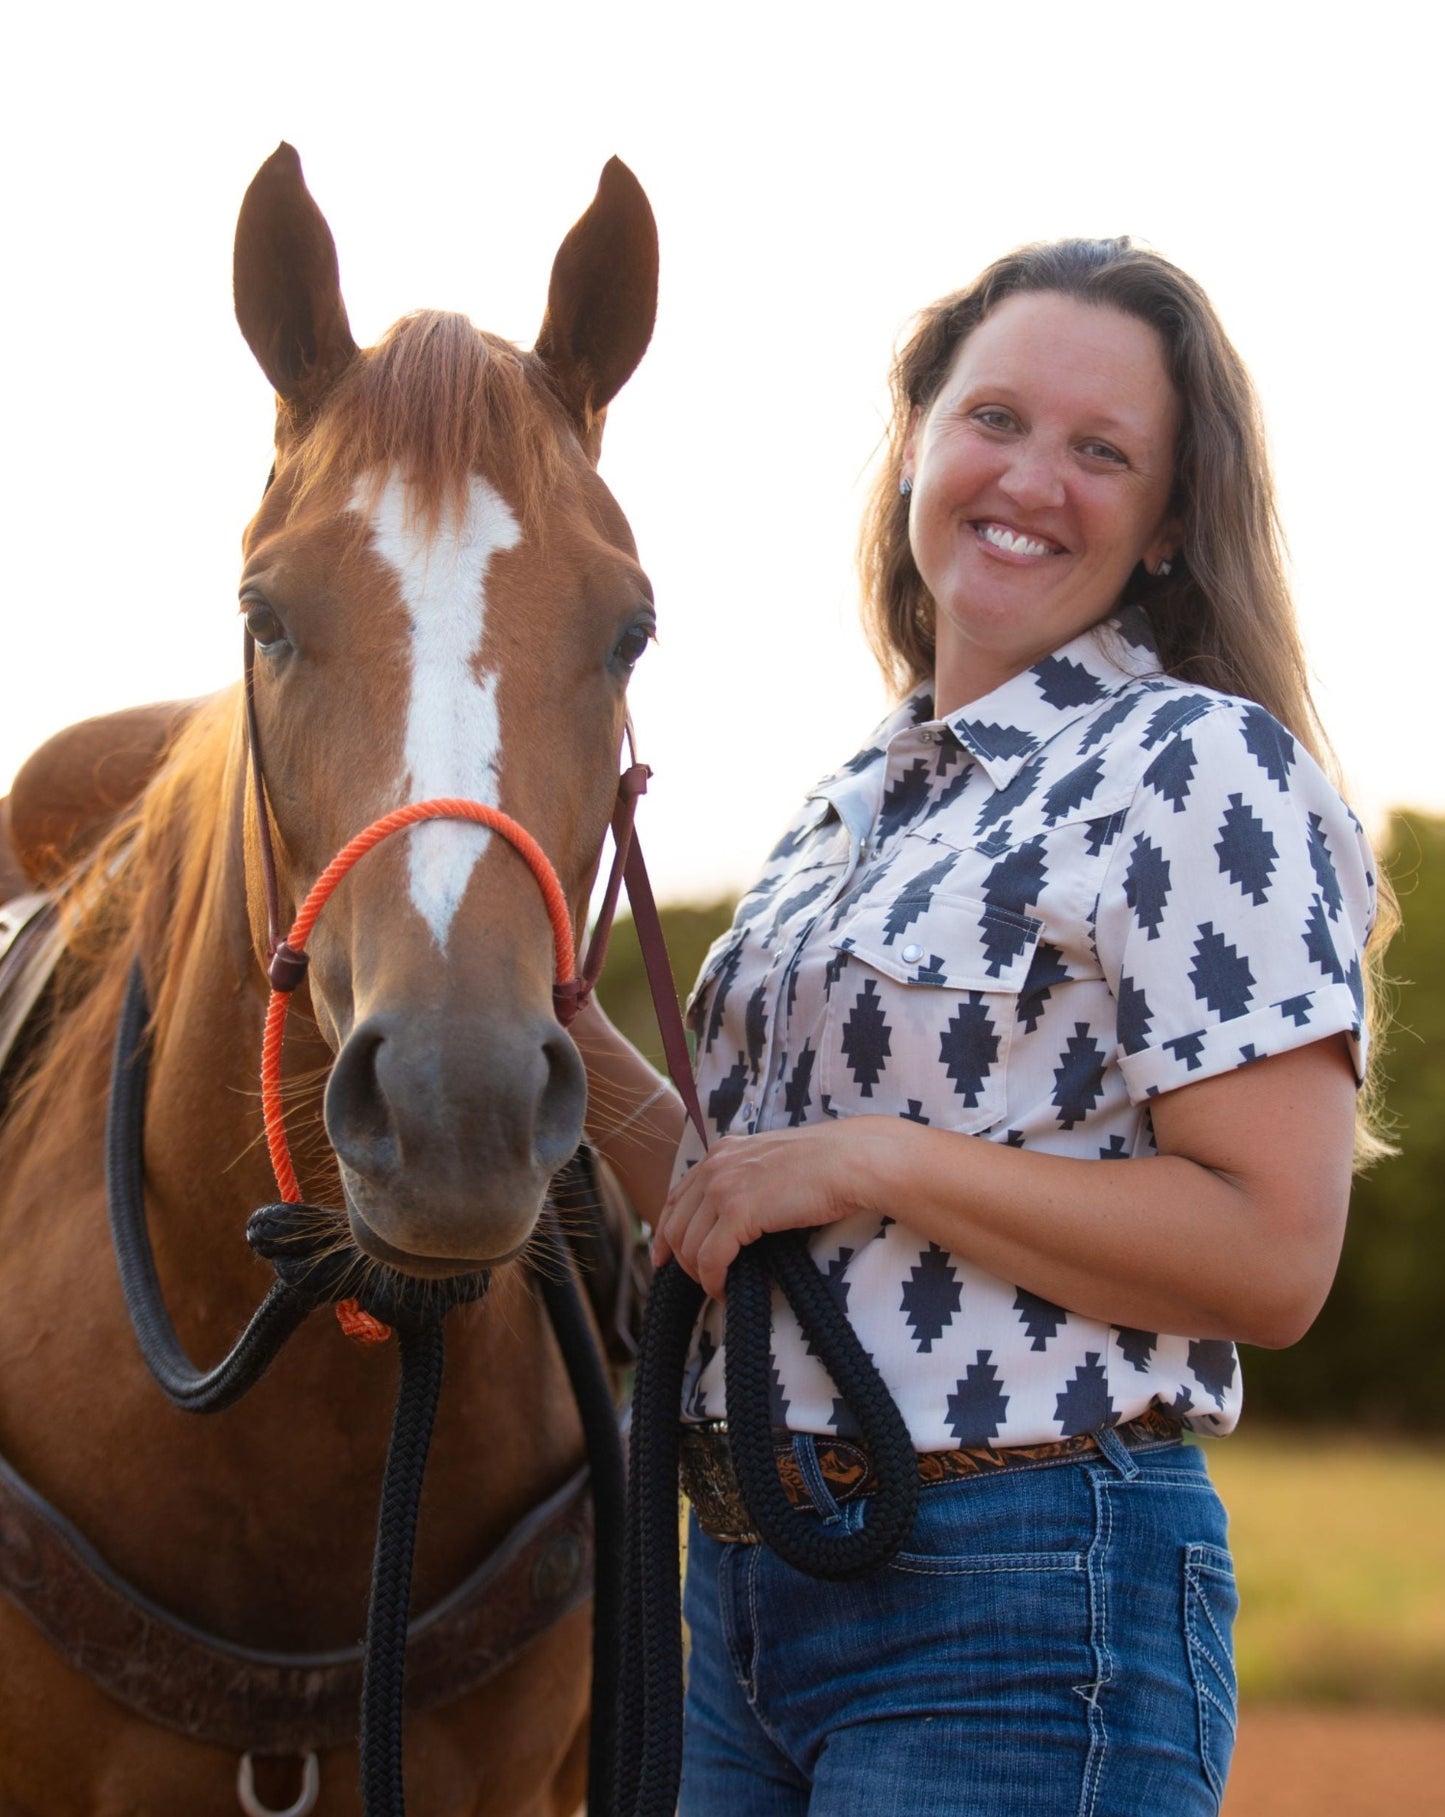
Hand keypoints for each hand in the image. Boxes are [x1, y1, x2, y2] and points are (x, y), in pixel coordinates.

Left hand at [651, 1119, 889, 1299]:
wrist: (850, 1161)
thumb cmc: (824, 1165)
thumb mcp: (770, 1162)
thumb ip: (745, 1178)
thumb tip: (732, 1215)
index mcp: (722, 1152)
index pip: (677, 1197)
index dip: (666, 1231)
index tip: (665, 1257)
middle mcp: (716, 1166)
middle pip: (675, 1224)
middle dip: (681, 1259)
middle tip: (698, 1281)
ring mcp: (724, 1187)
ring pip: (689, 1245)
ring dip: (699, 1275)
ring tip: (717, 1288)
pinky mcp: (739, 1212)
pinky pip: (711, 1258)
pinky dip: (713, 1281)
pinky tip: (725, 1292)